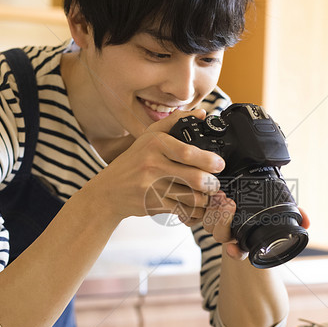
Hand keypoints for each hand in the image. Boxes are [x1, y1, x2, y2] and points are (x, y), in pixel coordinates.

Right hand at [93, 110, 224, 220]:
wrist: (108, 191)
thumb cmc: (132, 163)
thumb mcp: (148, 137)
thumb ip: (175, 122)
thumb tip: (202, 114)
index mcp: (155, 144)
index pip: (188, 152)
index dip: (209, 160)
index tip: (219, 165)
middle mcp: (152, 164)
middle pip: (194, 177)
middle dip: (212, 184)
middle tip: (215, 184)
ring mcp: (152, 187)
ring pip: (191, 197)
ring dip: (205, 199)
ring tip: (207, 196)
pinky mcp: (153, 205)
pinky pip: (182, 211)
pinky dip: (194, 213)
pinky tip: (196, 208)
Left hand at [201, 199, 311, 260]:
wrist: (245, 191)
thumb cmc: (265, 206)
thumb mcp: (282, 211)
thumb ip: (295, 216)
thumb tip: (307, 222)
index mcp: (244, 241)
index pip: (238, 253)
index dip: (235, 253)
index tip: (233, 249)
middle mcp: (229, 234)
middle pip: (220, 235)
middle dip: (223, 221)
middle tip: (230, 205)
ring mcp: (217, 222)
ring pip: (209, 223)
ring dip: (214, 210)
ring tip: (222, 195)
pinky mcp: (208, 210)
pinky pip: (201, 211)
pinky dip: (205, 202)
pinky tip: (213, 192)